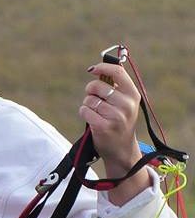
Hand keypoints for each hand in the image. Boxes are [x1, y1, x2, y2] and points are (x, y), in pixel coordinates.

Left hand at [78, 61, 148, 203]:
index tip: (92, 69)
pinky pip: (84, 111)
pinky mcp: (103, 127)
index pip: (117, 73)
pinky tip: (92, 120)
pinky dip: (84, 113)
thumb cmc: (119, 122)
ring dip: (87, 105)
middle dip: (90, 91)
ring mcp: (116, 116)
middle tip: (95, 100)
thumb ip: (116, 87)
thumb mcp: (124, 103)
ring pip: (89, 99)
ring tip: (97, 113)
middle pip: (97, 86)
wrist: (121, 150)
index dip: (102, 67)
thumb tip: (99, 68)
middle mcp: (127, 105)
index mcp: (133, 95)